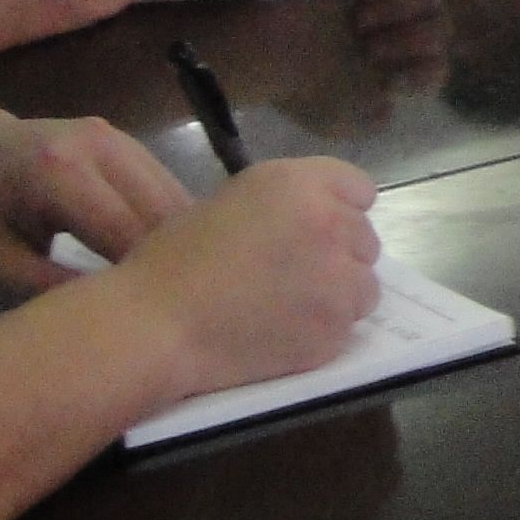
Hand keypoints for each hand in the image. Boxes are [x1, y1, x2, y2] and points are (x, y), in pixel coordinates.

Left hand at [0, 102, 198, 303]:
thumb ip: (50, 289)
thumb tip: (112, 313)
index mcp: (59, 173)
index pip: (124, 232)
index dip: (143, 278)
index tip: (151, 321)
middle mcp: (101, 145)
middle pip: (162, 211)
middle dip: (172, 261)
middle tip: (173, 310)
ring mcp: (121, 138)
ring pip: (176, 197)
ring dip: (181, 243)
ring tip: (175, 287)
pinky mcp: (132, 142)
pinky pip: (168, 188)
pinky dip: (172, 225)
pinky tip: (166, 256)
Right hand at [104, 159, 381, 401]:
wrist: (154, 325)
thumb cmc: (175, 261)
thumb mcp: (232, 202)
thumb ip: (286, 204)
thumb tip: (313, 222)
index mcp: (301, 185)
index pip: (358, 189)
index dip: (337, 210)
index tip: (314, 231)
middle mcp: (331, 224)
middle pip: (365, 239)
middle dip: (338, 255)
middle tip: (293, 275)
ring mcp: (339, 281)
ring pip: (364, 285)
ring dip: (338, 295)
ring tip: (288, 307)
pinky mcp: (334, 331)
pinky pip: (347, 327)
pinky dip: (323, 332)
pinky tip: (282, 334)